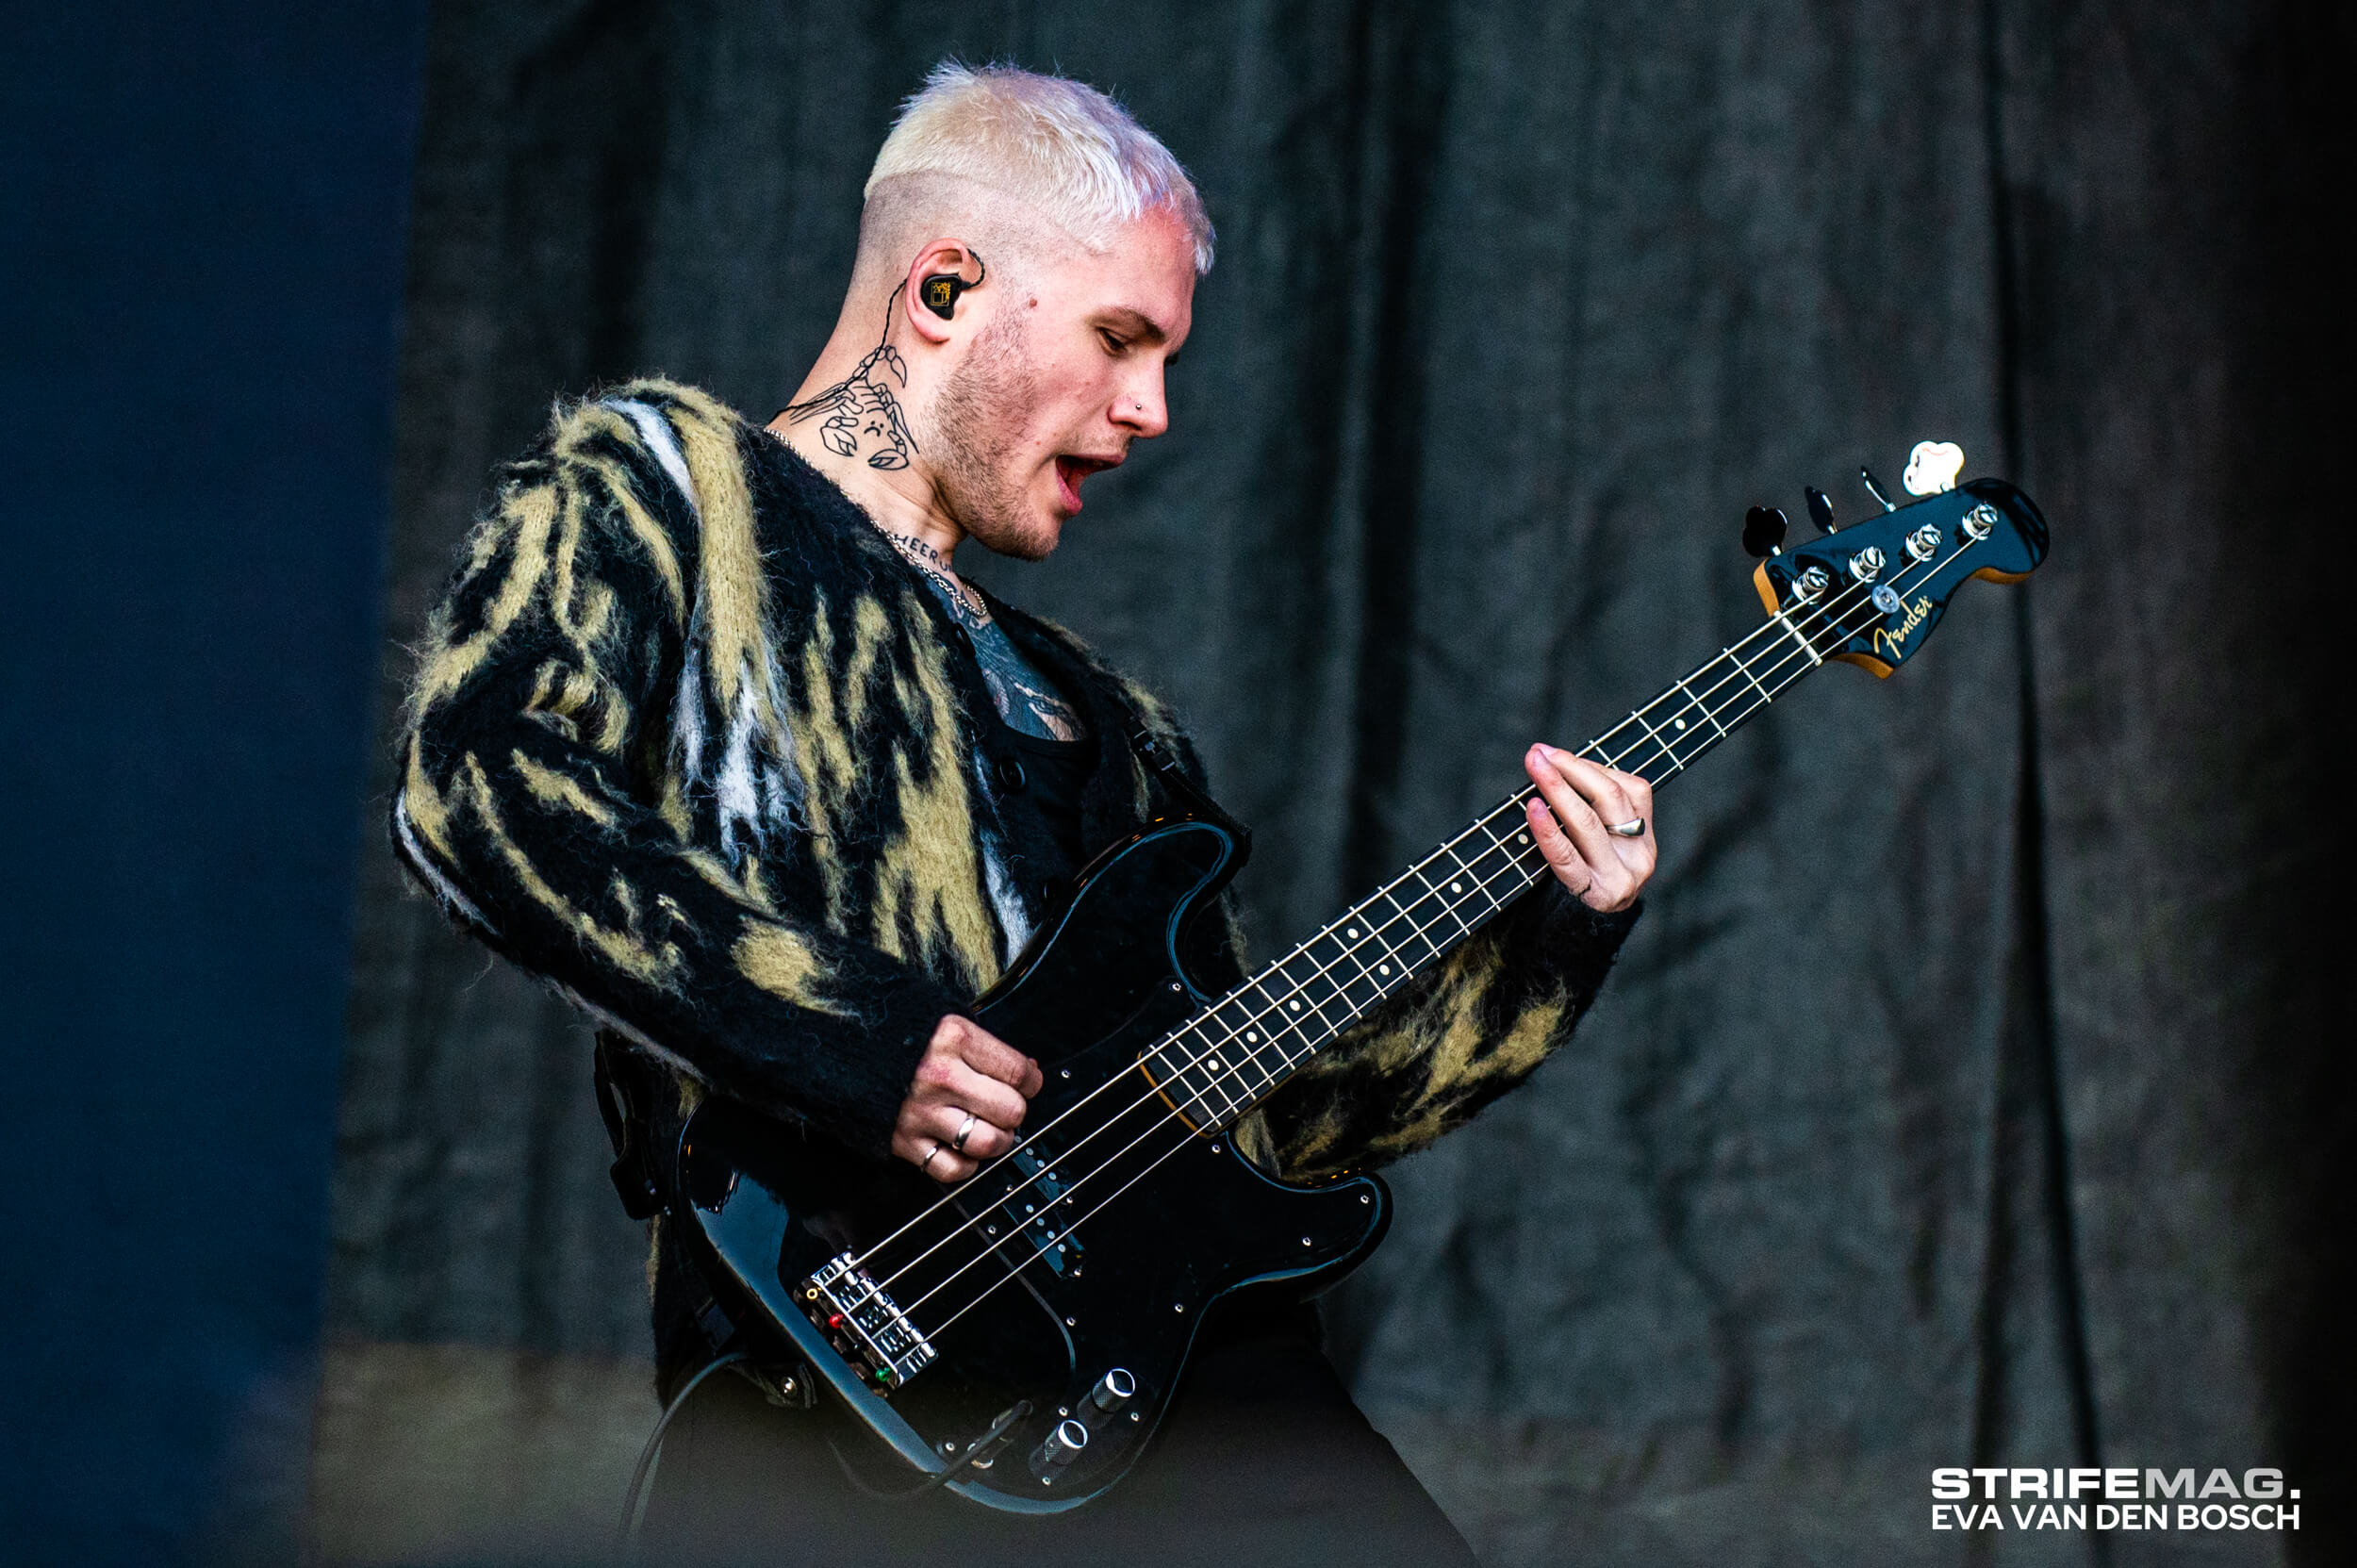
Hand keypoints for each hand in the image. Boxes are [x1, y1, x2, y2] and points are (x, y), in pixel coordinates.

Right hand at [892, 1015, 1043, 1182]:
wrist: (841, 1048)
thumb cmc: (899, 1032)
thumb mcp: (945, 1020)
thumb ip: (985, 1045)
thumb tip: (1027, 1072)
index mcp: (953, 1038)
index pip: (1017, 1072)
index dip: (1031, 1081)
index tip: (1027, 1083)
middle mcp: (940, 1077)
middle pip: (1010, 1110)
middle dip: (1015, 1111)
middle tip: (1004, 1106)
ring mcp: (921, 1112)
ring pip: (987, 1143)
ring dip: (997, 1141)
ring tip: (989, 1129)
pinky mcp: (903, 1140)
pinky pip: (953, 1169)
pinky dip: (965, 1164)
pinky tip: (962, 1147)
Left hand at [1522, 744, 1655, 912]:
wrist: (1578, 935)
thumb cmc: (1582, 877)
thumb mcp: (1598, 844)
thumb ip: (1590, 809)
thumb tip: (1552, 761)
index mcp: (1645, 836)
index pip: (1628, 788)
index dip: (1588, 766)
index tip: (1552, 752)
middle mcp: (1640, 856)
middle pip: (1610, 799)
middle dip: (1571, 769)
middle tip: (1538, 754)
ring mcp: (1621, 878)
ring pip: (1589, 823)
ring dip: (1557, 789)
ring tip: (1534, 768)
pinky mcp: (1595, 897)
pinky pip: (1567, 858)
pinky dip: (1548, 831)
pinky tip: (1532, 808)